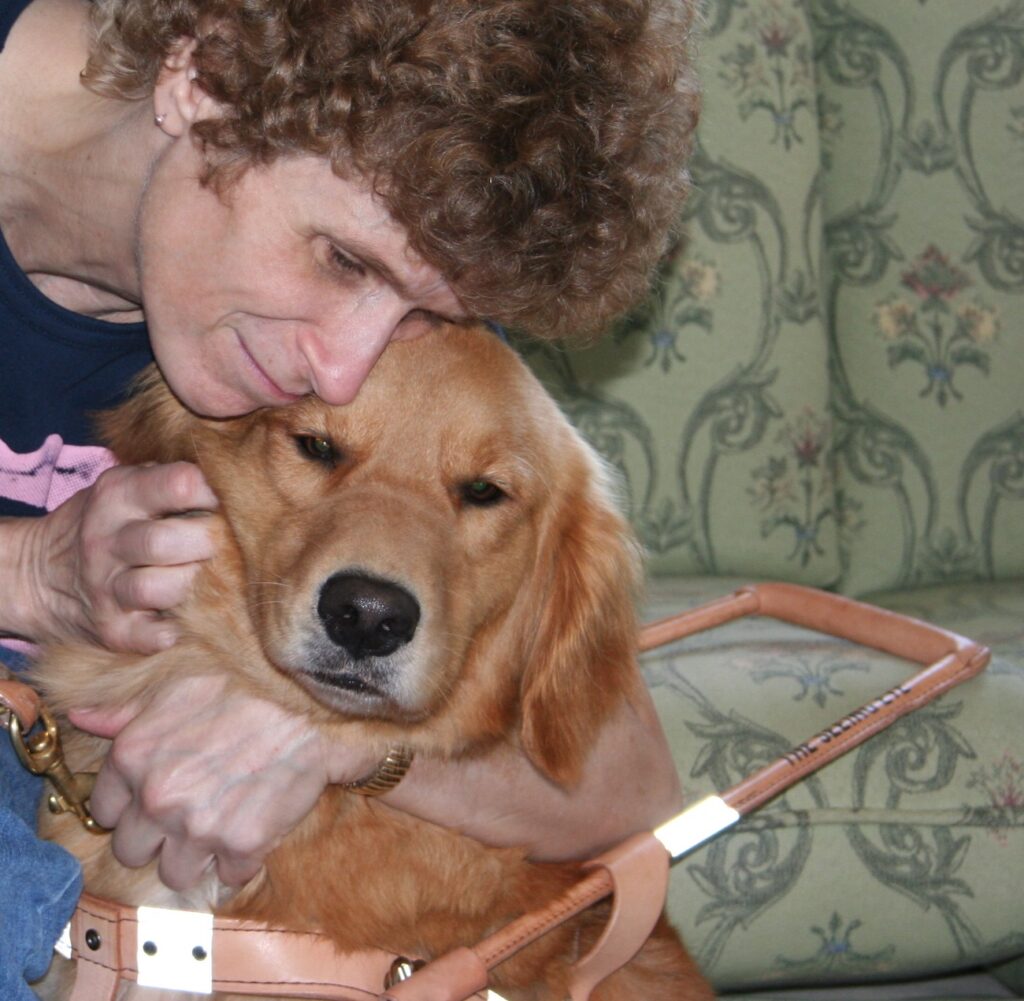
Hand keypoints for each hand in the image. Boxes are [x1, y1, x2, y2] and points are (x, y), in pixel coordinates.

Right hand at [20, 463, 217, 651]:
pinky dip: (175, 630)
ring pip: (160, 588)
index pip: (180, 484)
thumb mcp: (127, 488)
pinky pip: (153, 635)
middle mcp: (105, 539)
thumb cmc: (110, 525)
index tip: (226, 504)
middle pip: (167, 541)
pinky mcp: (112, 630)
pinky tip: (183, 617)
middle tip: (224, 547)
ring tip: (201, 580)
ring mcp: (105, 588)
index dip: (215, 494)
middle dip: (209, 544)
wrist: (36, 576)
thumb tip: (235, 482)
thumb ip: (172, 481)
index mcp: (118, 495)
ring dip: (192, 586)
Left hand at [70, 676, 381, 890]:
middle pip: (134, 850)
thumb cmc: (246, 682)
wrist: (314, 699)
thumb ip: (127, 709)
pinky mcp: (243, 844)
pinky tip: (256, 825)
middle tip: (194, 810)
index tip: (159, 795)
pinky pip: (230, 875)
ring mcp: (199, 826)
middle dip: (160, 835)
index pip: (105, 811)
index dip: (133, 804)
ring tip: (225, 822)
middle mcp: (158, 796)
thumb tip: (83, 716)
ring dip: (198, 855)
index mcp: (133, 756)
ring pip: (176, 872)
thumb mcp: (179, 682)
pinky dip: (242, 859)